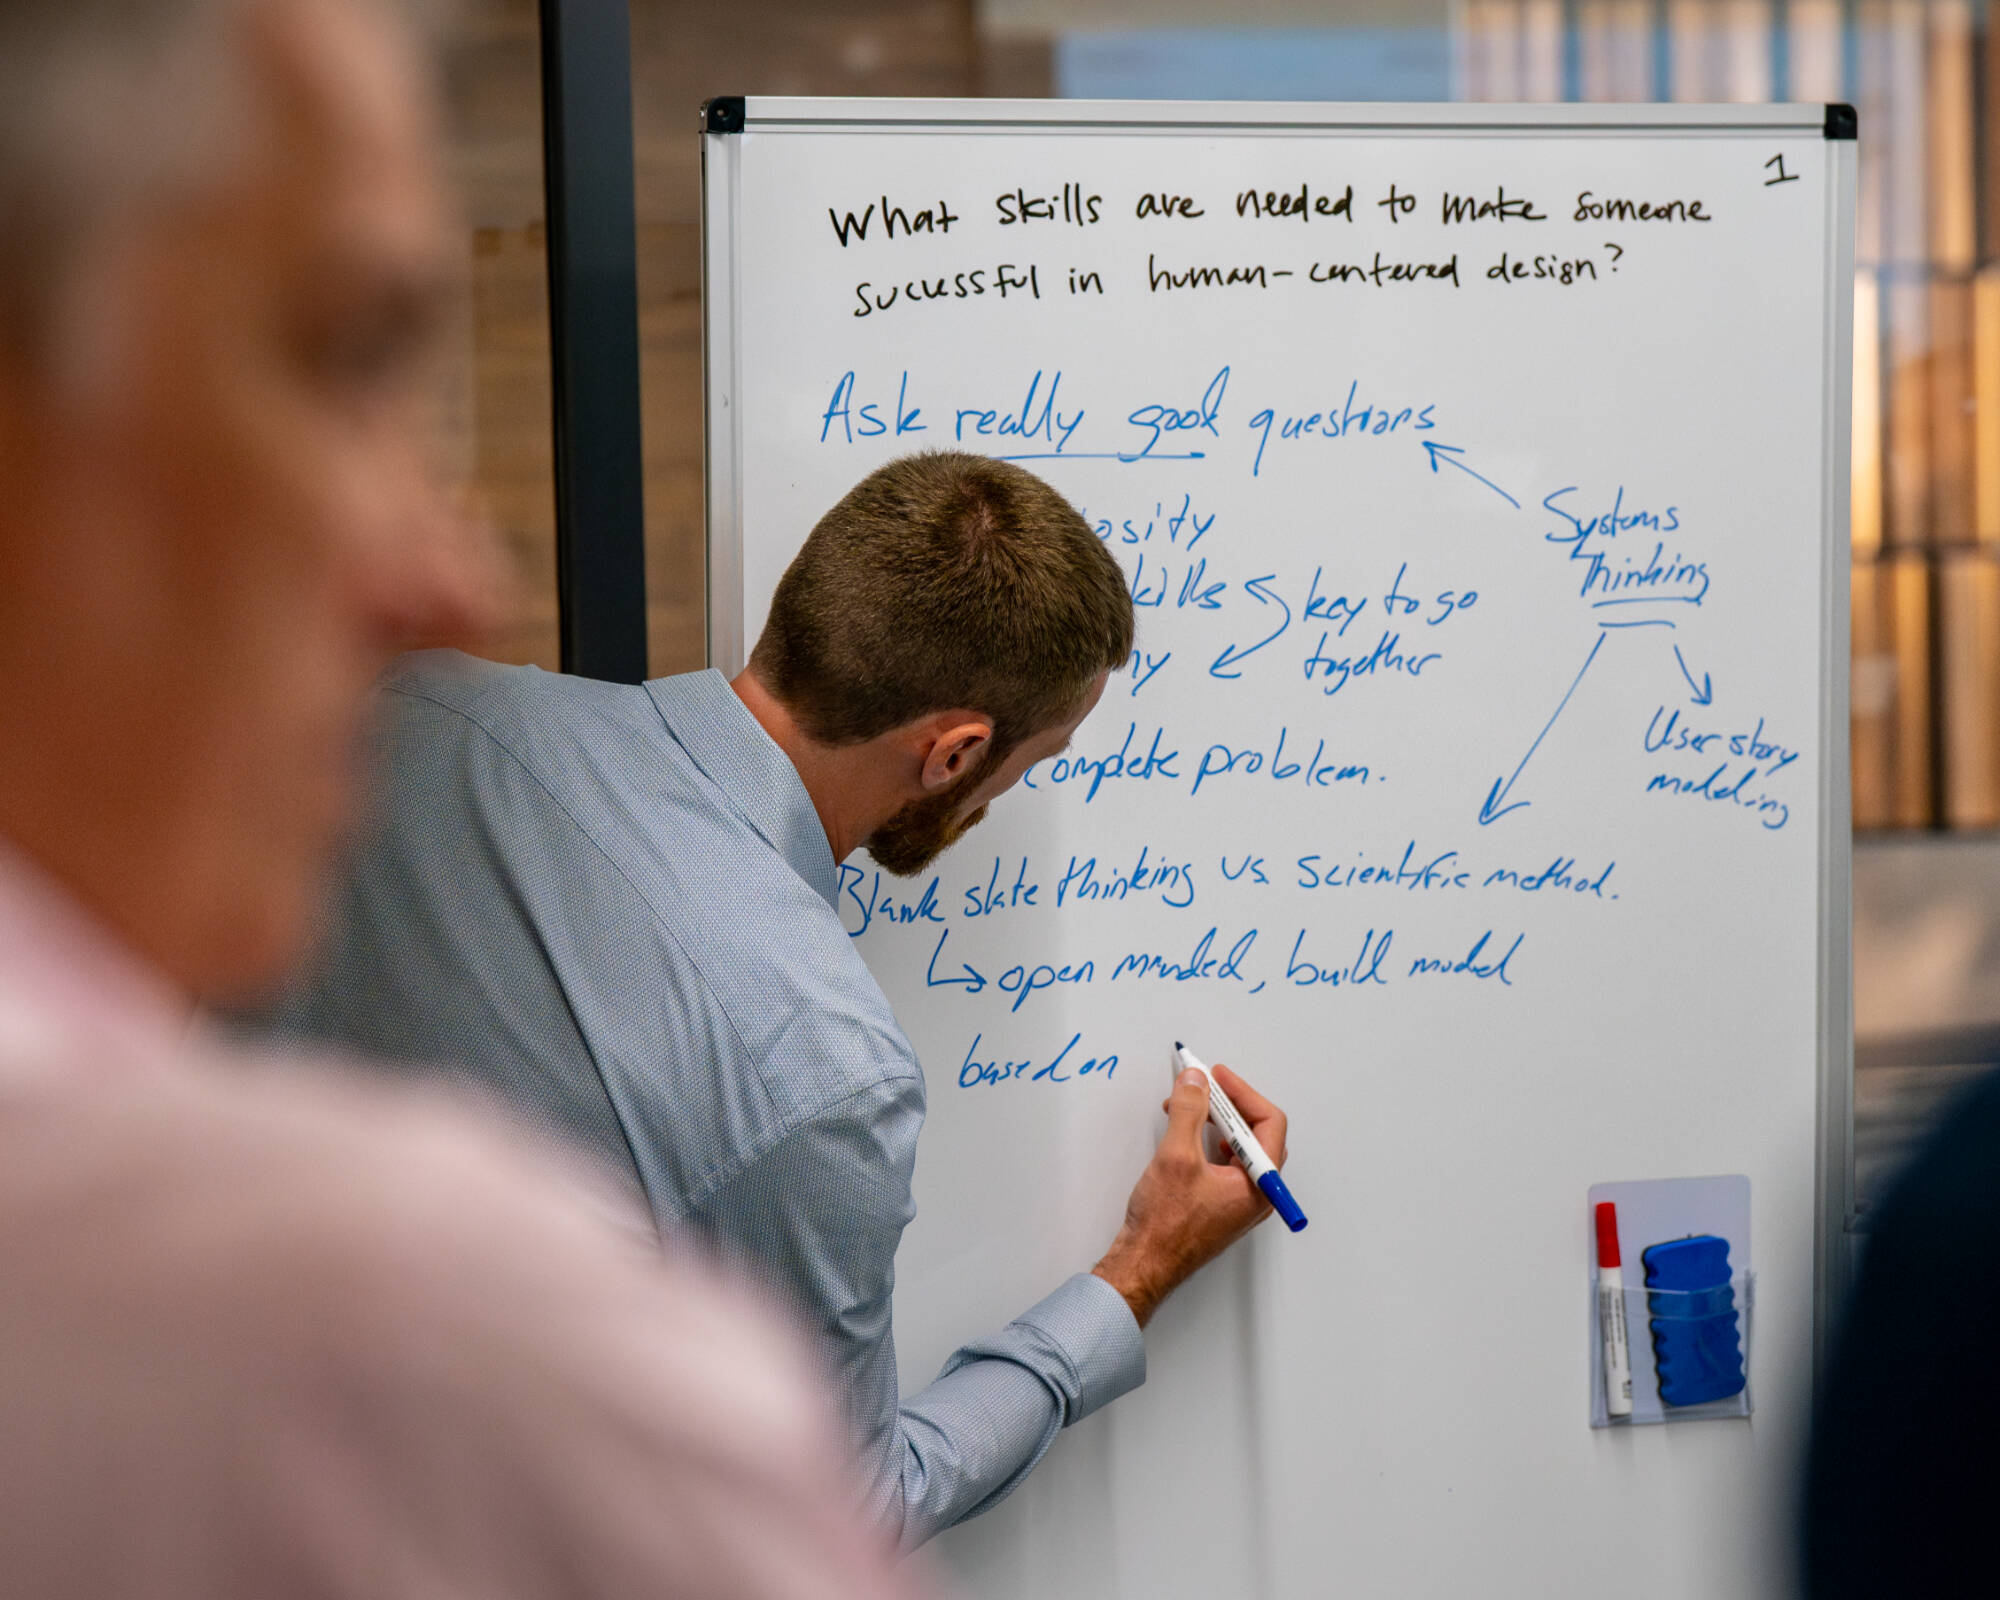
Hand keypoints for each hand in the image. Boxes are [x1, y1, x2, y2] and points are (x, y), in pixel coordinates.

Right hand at [1091, 1064, 1289, 1327]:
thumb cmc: (1164, 1224)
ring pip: (1238, 1147)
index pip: (1269, 1123)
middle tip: (1203, 1085)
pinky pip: (1223, 1162)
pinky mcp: (1219, 1204)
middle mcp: (1256, 1194)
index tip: (1217, 1076)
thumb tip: (1196, 1080)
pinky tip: (1184, 1133)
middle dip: (1228, 1104)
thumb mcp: (1176, 1156)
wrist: (1143, 1265)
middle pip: (1255, 1133)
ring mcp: (1238, 1201)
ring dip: (1214, 1120)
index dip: (1243, 1093)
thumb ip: (1189, 1111)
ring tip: (1187, 1105)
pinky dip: (1205, 1140)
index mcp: (1260, 1185)